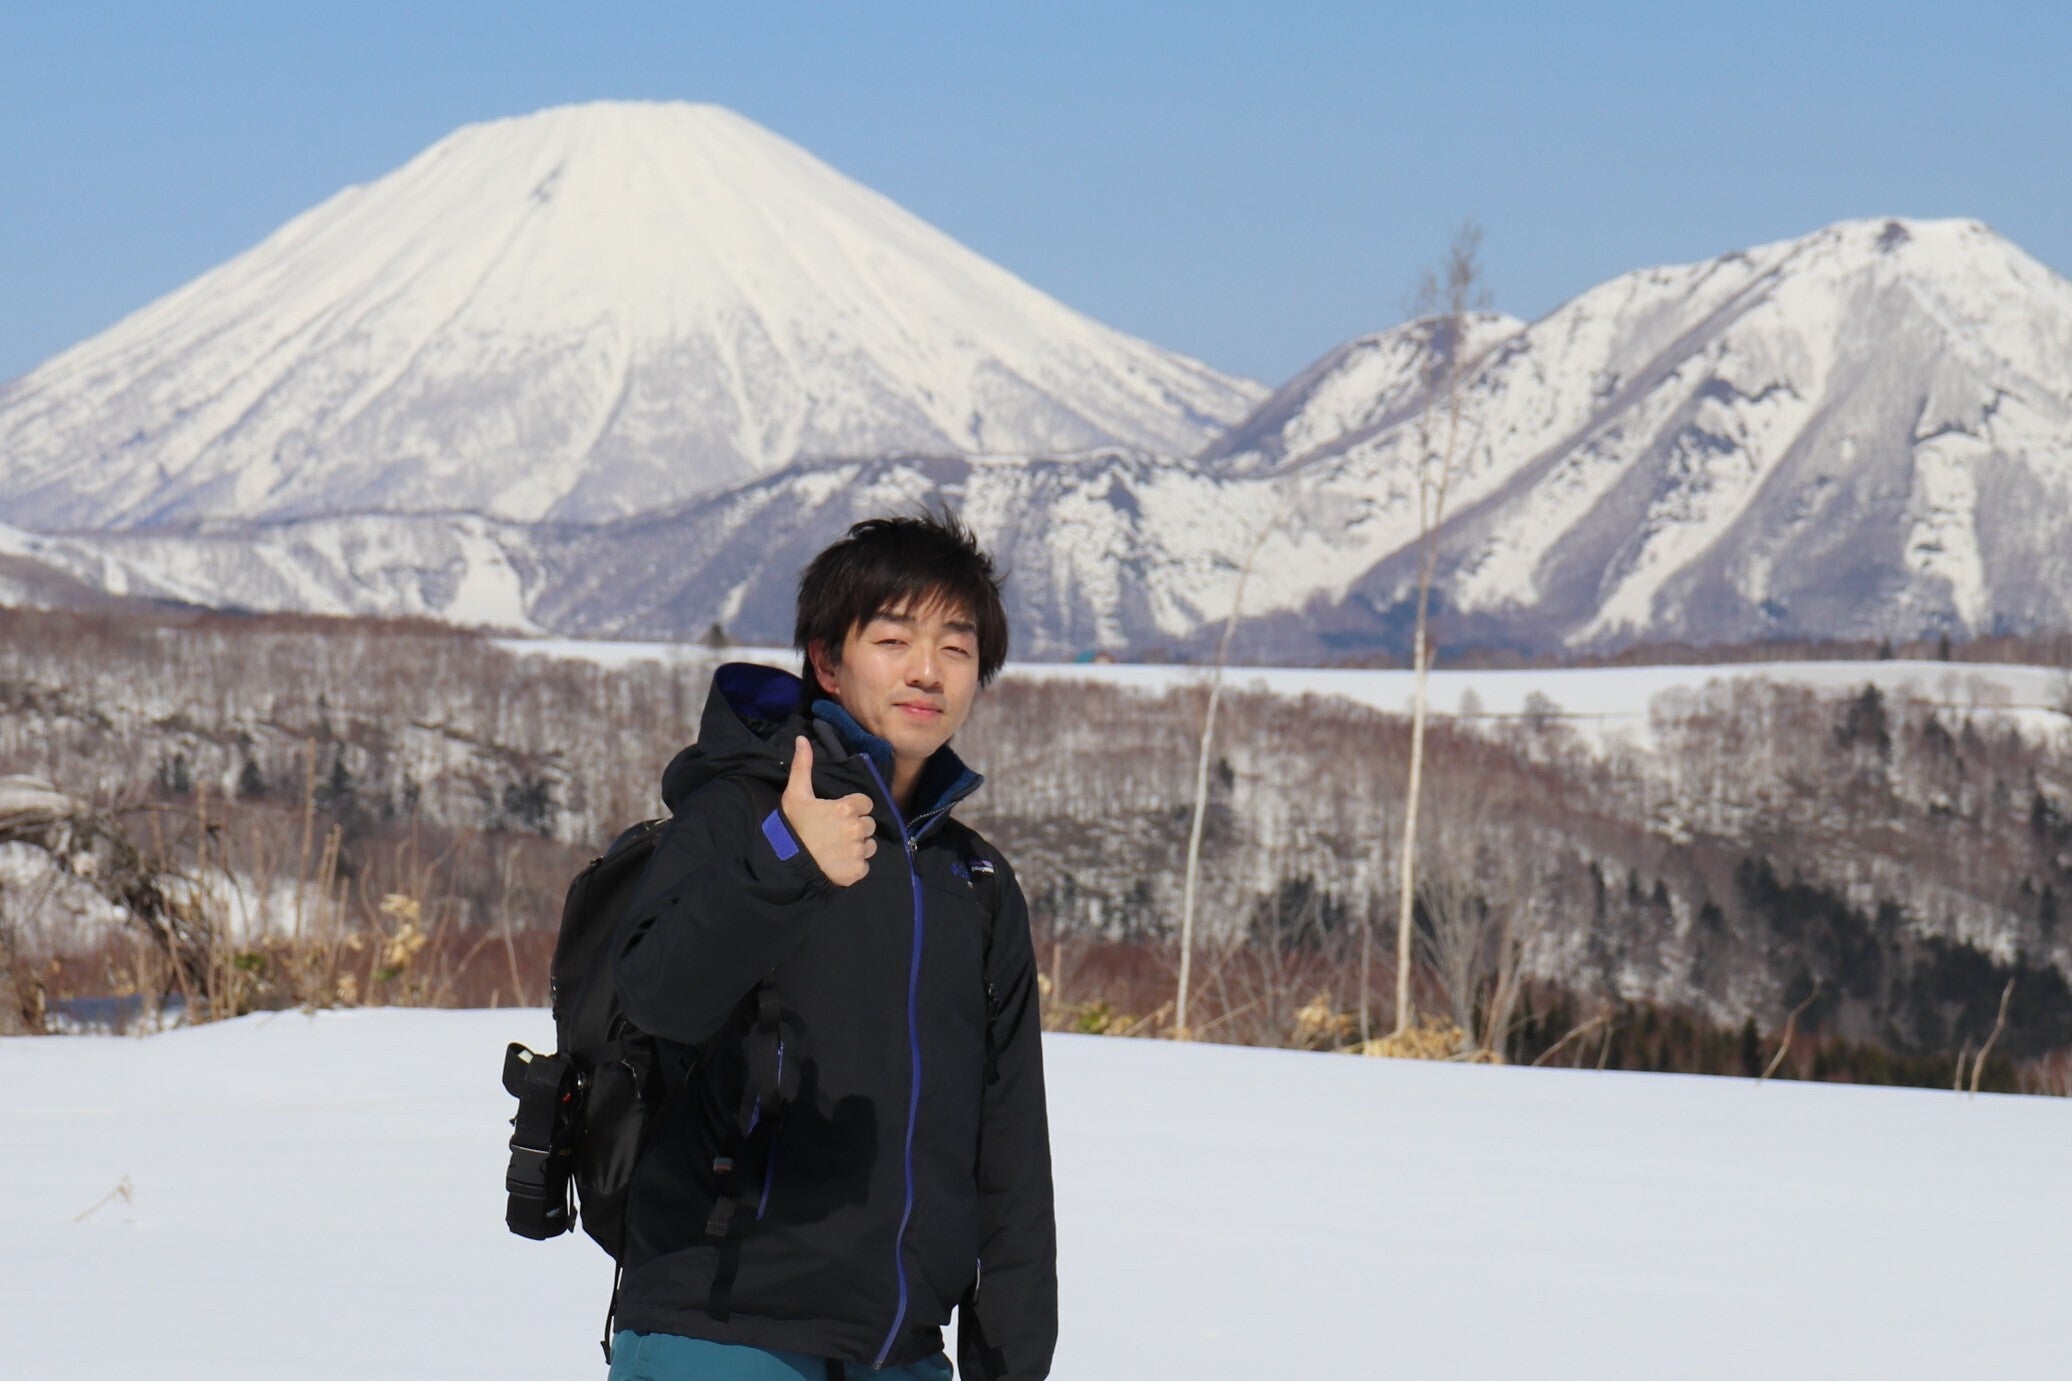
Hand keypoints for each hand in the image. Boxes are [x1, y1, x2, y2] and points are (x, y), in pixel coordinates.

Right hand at [782, 737, 877, 886]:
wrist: (786, 864)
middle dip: (856, 826)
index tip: (839, 813)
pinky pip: (865, 865)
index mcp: (846, 808)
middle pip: (869, 824)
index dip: (854, 807)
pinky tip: (838, 862)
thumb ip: (803, 766)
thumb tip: (802, 739)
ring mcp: (858, 851)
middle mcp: (857, 828)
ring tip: (838, 848)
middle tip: (836, 832)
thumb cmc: (792, 826)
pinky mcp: (858, 871)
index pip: (865, 803)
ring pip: (870, 845)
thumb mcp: (795, 795)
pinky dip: (855, 865)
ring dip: (859, 846)